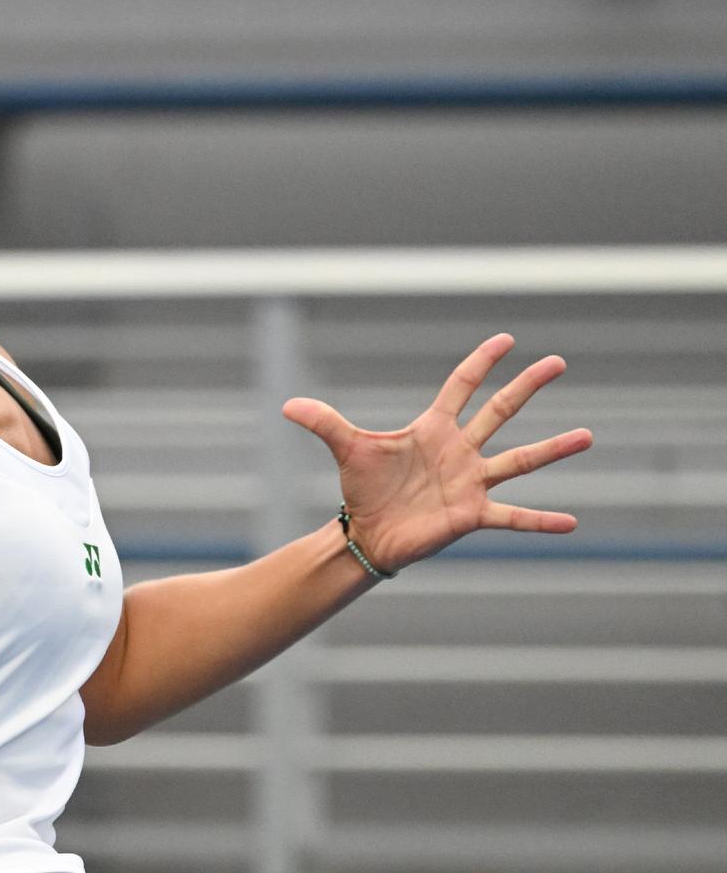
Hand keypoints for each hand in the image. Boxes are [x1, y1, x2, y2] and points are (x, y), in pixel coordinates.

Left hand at [281, 333, 593, 573]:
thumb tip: (286, 404)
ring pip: (519, 459)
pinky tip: (572, 522)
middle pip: (499, 411)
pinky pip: (512, 515)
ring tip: (587, 435)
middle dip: (526, 386)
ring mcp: (470, 481)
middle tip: (557, 362)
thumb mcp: (347, 449)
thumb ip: (324, 423)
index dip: (480, 363)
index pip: (461, 387)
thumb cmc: (362, 490)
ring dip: (552, 449)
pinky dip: (539, 520)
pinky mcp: (471, 514)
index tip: (506, 338)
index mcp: (432, 429)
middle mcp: (459, 451)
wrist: (366, 534)